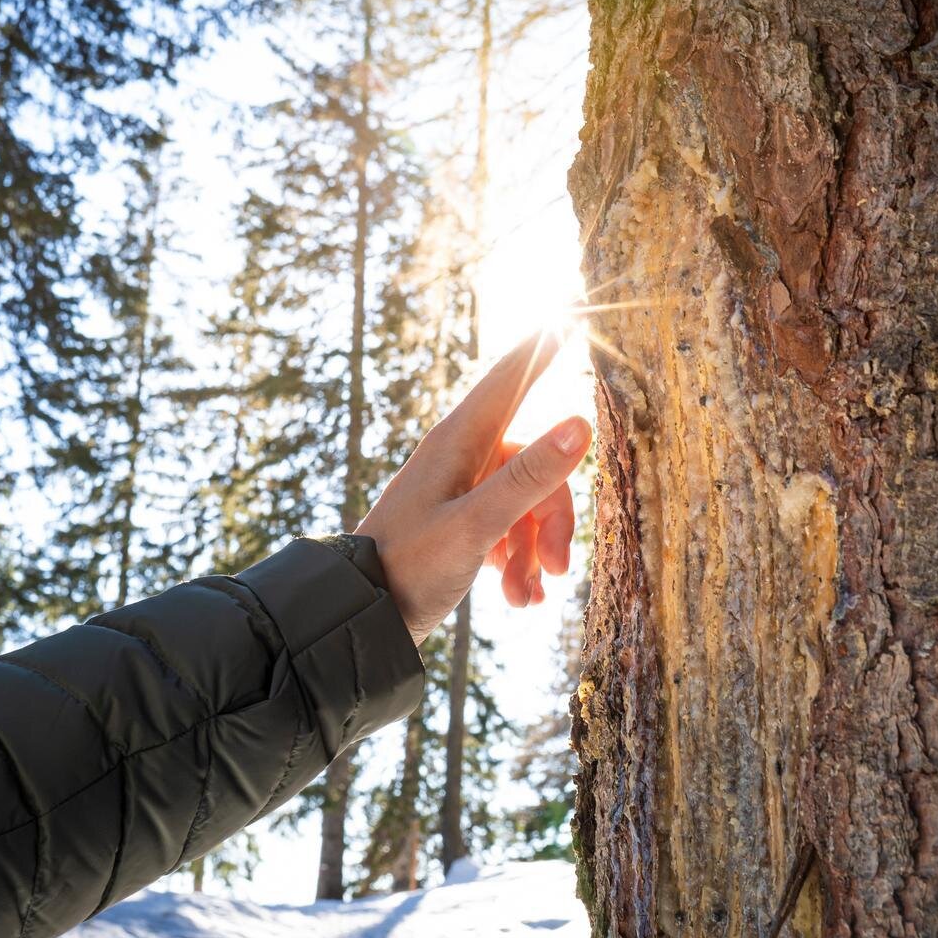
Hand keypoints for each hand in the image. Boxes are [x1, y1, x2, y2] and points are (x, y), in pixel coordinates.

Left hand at [355, 333, 589, 643]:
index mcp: (458, 444)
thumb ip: (528, 478)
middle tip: (559, 568)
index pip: (508, 381)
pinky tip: (518, 600)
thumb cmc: (408, 567)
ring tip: (526, 597)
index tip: (567, 318)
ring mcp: (460, 494)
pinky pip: (507, 533)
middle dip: (553, 519)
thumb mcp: (476, 525)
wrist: (358, 620)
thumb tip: (580, 423)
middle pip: (534, 464)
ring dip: (535, 552)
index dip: (539, 352)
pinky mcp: (458, 528)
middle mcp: (460, 460)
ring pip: (525, 505)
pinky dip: (518, 566)